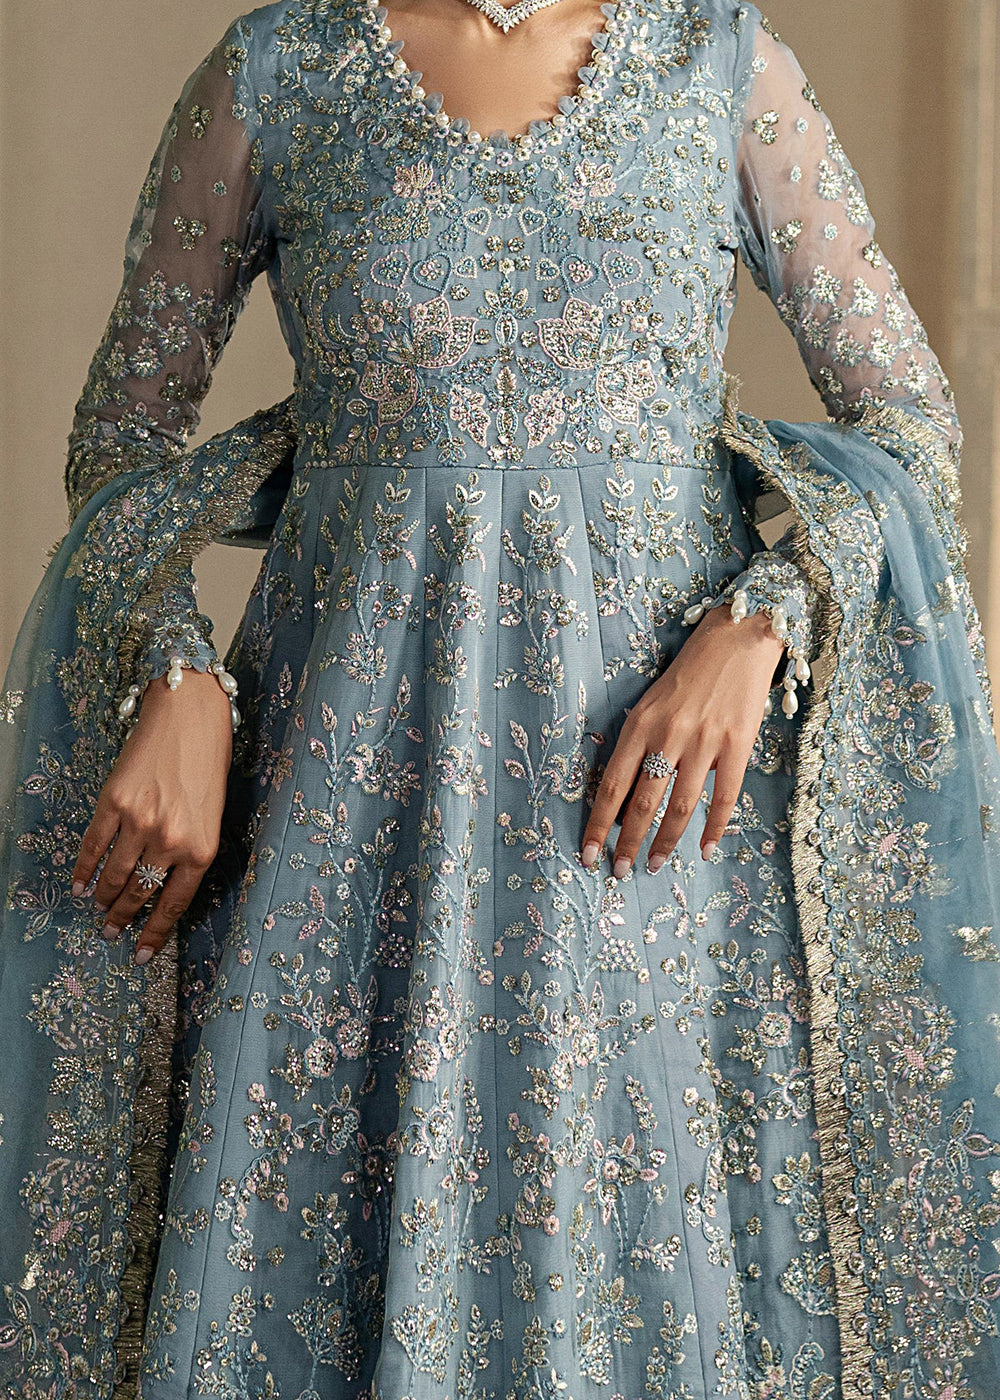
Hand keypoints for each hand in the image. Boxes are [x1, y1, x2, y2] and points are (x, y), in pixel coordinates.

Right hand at [71, 669, 232, 964]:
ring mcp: (141, 822)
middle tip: (110, 933)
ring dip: (104, 898)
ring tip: (98, 911)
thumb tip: (162, 889)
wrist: (190, 718)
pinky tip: (81, 885)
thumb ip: (191, 853)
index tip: (141, 955)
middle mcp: (172, 840)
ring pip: (115, 875)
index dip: (155, 934)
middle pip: (140, 893)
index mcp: (202, 849)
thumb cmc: (207, 767)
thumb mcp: (213, 817)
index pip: (174, 905)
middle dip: (123, 919)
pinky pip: (94, 846)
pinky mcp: (114, 802)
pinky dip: (85, 870)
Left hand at [579, 605, 787, 875]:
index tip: (587, 853)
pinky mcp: (738, 745)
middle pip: (642, 803)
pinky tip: (704, 848)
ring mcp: (704, 742)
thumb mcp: (652, 701)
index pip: (611, 785)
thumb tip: (626, 793)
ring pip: (679, 807)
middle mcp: (668, 735)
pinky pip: (724, 797)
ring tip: (653, 865)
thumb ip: (640, 742)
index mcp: (640, 724)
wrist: (739, 635)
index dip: (598, 824)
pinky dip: (714, 828)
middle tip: (619, 872)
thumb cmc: (690, 670)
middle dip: (627, 843)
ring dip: (665, 842)